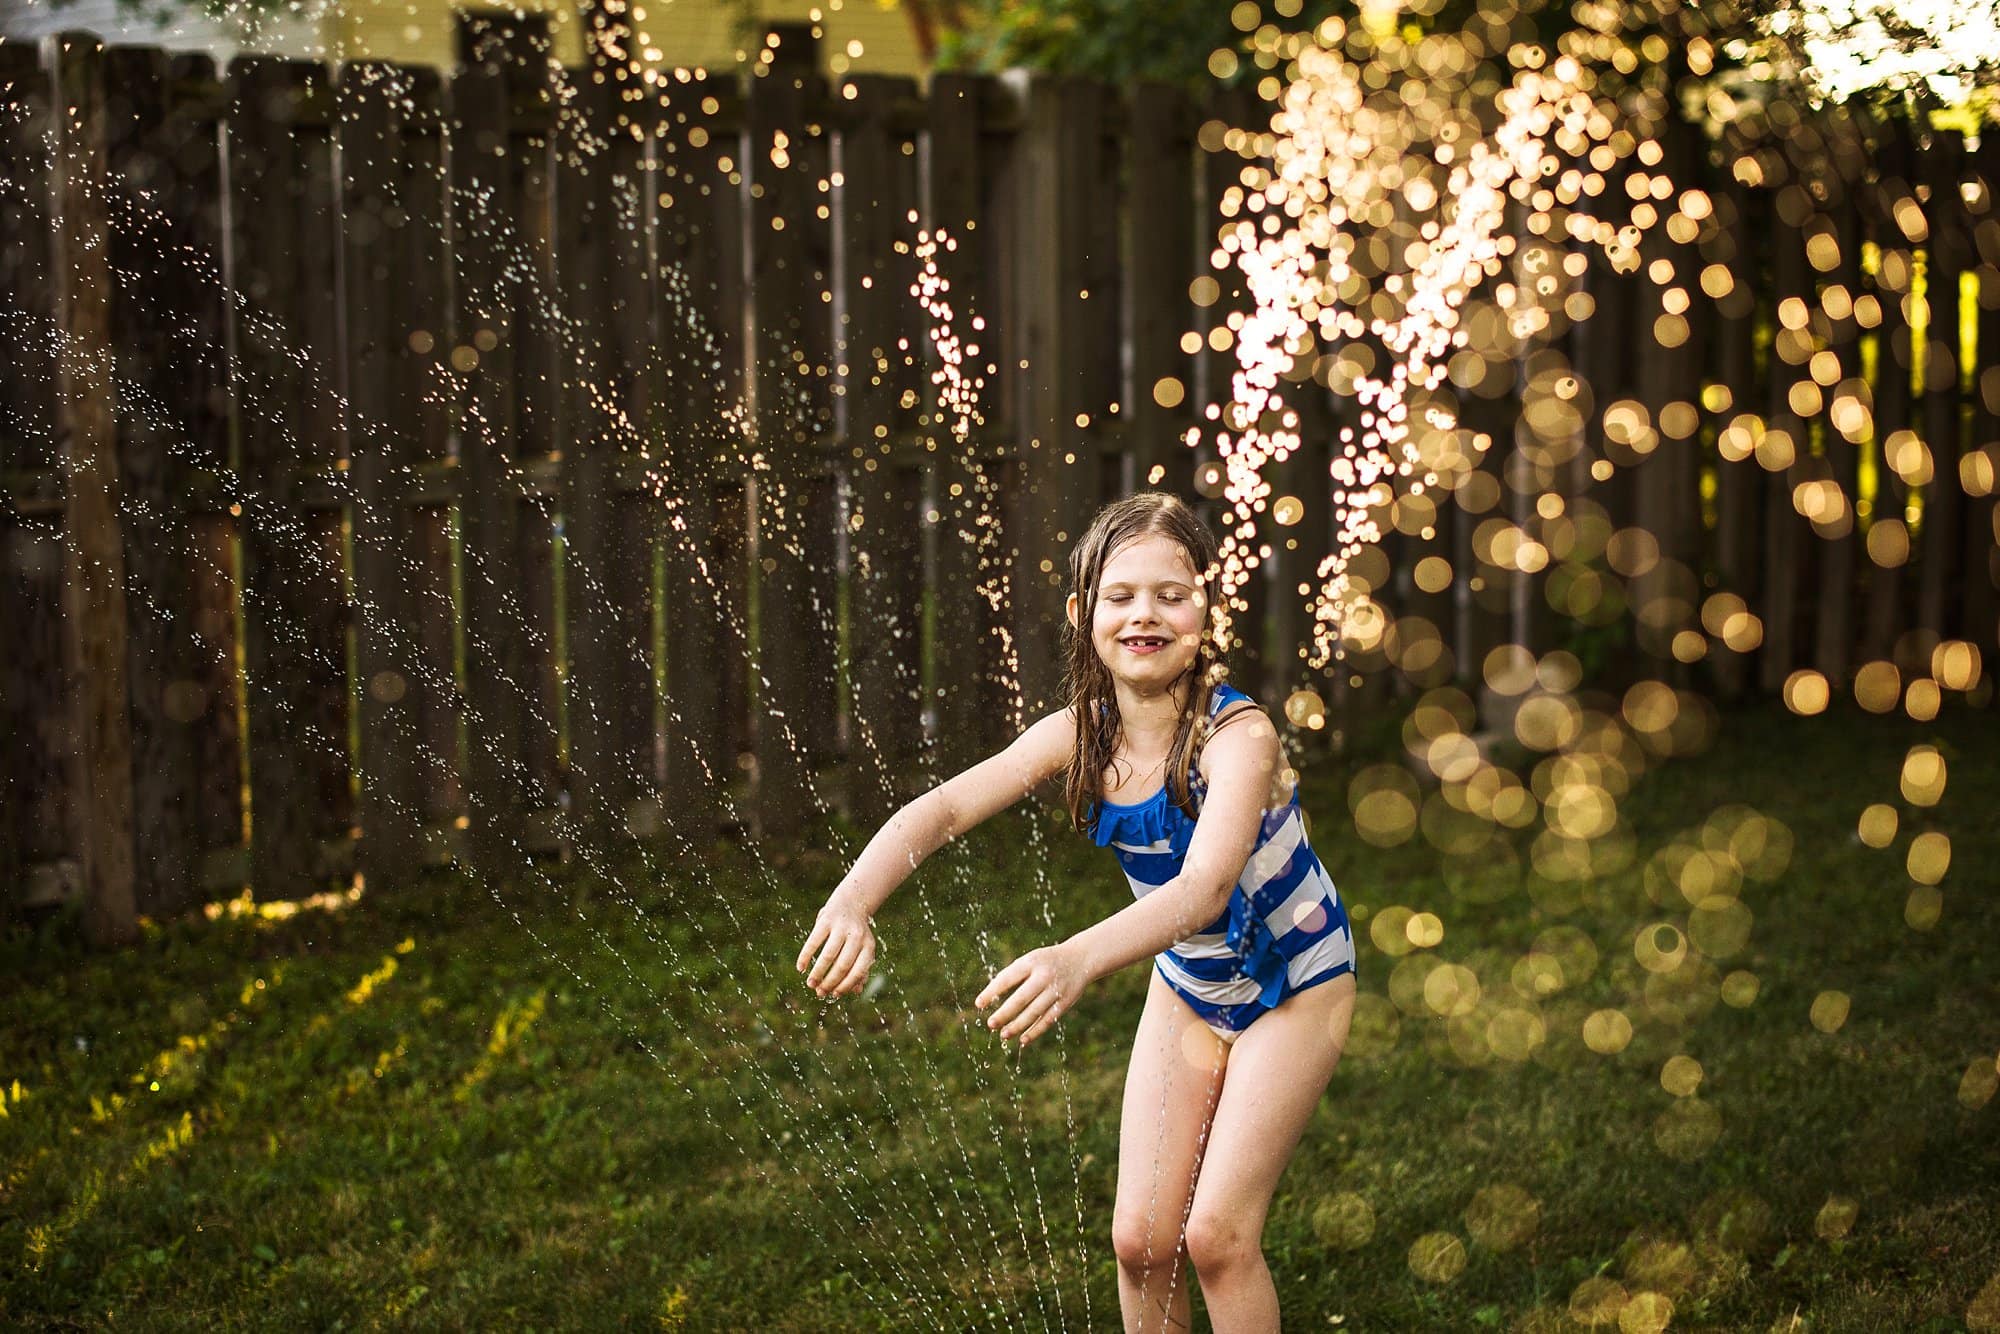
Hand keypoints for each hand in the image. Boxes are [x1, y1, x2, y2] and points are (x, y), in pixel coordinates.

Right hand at [797, 893, 875, 997]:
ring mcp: (841, 927)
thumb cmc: (856, 933)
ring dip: (818, 972)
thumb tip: (855, 991)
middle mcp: (857, 936)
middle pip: (843, 965)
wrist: (852, 902)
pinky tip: (800, 967)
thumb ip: (861, 968)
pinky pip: (814, 941)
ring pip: (828, 955)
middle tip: (819, 992)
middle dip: (830, 982)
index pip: (858, 971)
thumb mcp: (863, 949)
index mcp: (869, 946)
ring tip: (810, 984)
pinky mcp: (826, 919)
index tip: (834, 994)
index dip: (846, 985)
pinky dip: (806, 956)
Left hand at [975, 943, 1089, 1047]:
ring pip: (1034, 1012)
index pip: (1007, 978)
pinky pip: (1048, 1020)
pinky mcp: (1065, 1003)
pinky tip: (1023, 1040)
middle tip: (990, 1024)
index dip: (992, 991)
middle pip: (1021, 998)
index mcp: (1031, 962)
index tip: (979, 1004)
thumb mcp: (1030, 960)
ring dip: (1018, 1026)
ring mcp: (1056, 990)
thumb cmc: (1047, 962)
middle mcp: (1044, 976)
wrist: (1081, 959)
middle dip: (1005, 1013)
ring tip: (1003, 1035)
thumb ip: (1012, 975)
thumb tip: (990, 996)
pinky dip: (1035, 1031)